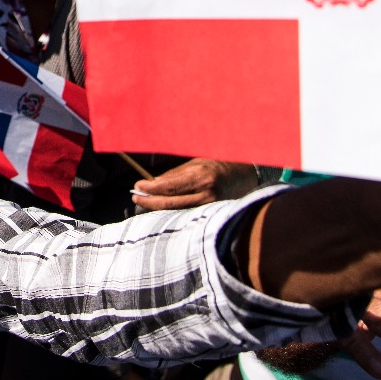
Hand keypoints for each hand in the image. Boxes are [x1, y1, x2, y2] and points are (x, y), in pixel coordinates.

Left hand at [131, 158, 257, 211]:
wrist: (244, 177)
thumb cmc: (216, 166)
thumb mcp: (195, 164)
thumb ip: (175, 175)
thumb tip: (153, 184)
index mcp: (201, 177)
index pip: (170, 186)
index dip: (151, 188)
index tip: (138, 186)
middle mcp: (207, 194)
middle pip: (171, 204)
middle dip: (150, 202)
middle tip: (136, 198)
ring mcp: (210, 207)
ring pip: (177, 212)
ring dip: (159, 208)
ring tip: (145, 203)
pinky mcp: (211, 215)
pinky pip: (187, 216)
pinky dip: (172, 213)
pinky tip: (162, 210)